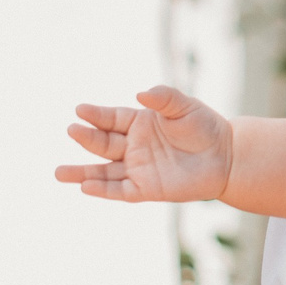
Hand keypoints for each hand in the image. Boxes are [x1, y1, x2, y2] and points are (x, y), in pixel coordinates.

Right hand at [56, 85, 233, 203]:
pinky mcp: (145, 189)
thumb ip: (164, 98)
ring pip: (104, 171)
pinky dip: (102, 190)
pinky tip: (85, 186)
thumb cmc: (205, 127)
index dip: (96, 115)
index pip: (112, 119)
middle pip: (103, 143)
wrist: (226, 157)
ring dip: (82, 172)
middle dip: (86, 138)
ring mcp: (137, 168)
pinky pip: (119, 190)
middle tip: (71, 130)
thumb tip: (140, 93)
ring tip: (59, 173)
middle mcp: (133, 146)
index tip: (80, 110)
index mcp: (139, 123)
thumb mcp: (185, 107)